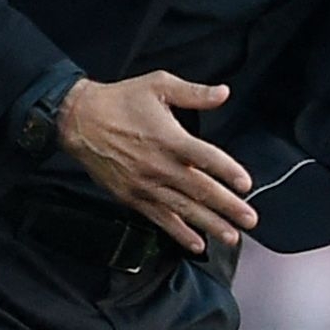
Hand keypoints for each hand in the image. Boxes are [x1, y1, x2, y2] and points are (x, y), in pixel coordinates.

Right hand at [56, 72, 257, 252]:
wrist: (79, 120)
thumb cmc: (120, 100)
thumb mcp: (158, 85)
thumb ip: (194, 93)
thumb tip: (224, 92)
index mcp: (170, 139)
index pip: (207, 159)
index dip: (229, 172)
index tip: (247, 185)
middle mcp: (160, 166)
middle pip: (201, 191)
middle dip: (228, 207)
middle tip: (250, 220)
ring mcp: (145, 185)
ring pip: (183, 210)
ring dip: (210, 225)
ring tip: (232, 237)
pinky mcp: (132, 197)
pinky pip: (160, 219)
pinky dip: (179, 233)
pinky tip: (196, 244)